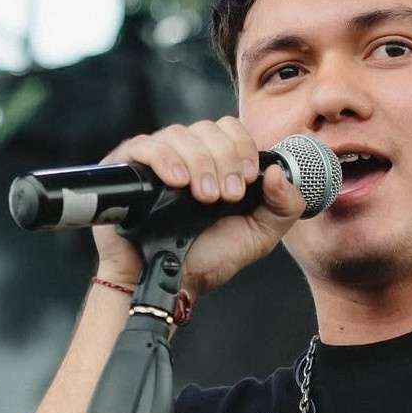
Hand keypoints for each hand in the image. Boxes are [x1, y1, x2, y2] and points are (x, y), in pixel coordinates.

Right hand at [93, 117, 305, 299]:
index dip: (243, 147)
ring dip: (199, 163)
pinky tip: (176, 181)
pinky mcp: (127, 168)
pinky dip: (165, 159)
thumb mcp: (261, 235)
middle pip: (207, 128)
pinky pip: (143, 145)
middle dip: (224, 160)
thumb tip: (278, 172)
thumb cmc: (209, 259)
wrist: (170, 284)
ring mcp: (157, 160)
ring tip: (203, 198)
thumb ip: (284, 206)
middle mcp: (188, 156)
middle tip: (226, 196)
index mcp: (218, 163)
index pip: (230, 128)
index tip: (248, 179)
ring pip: (179, 134)